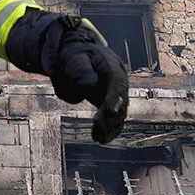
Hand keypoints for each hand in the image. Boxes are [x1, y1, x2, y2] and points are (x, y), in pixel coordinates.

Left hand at [49, 19, 128, 143]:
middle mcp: (120, 81)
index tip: (109, 111)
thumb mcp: (74, 58)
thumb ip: (80, 70)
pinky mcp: (111, 104)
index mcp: (112, 66)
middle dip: (110, 116)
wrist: (76, 57)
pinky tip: (99, 139)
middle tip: (96, 127)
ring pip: (119, 114)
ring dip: (110, 127)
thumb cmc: (74, 55)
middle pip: (121, 101)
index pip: (118, 83)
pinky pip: (114, 119)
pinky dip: (108, 130)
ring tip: (97, 138)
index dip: (115, 98)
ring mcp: (117, 93)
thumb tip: (90, 86)